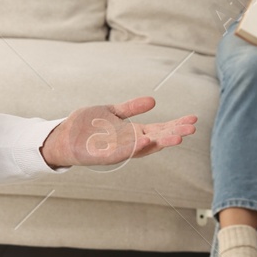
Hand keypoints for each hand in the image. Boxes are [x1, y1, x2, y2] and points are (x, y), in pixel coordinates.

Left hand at [39, 97, 197, 168]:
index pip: (159, 129)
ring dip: (160, 143)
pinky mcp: (105, 155)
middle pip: (156, 139)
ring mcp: (119, 150)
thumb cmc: (87, 125)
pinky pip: (123, 153)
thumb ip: (131, 108)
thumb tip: (153, 100)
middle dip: (174, 134)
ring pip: (144, 148)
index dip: (175, 124)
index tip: (193, 119)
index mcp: (132, 132)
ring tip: (178, 137)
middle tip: (192, 129)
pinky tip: (146, 141)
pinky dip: (135, 148)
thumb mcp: (112, 112)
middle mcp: (129, 143)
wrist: (63, 136)